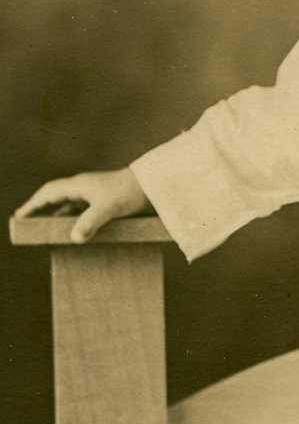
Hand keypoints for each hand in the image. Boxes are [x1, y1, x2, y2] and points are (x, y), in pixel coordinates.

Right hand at [15, 168, 151, 243]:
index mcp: (79, 185)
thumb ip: (91, 222)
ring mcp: (93, 193)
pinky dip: (72, 218)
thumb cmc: (130, 192)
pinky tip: (72, 229)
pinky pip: (81, 209)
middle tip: (25, 221)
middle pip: (54, 197)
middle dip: (40, 208)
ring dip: (56, 214)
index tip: (19, 216)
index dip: (33, 204)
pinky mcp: (103, 200)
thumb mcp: (109, 208)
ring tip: (44, 228)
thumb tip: (74, 238)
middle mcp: (83, 187)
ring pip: (68, 204)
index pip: (48, 193)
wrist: (153, 185)